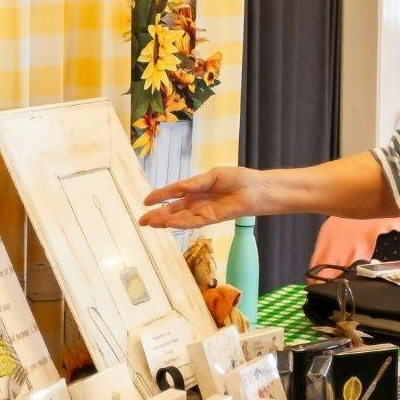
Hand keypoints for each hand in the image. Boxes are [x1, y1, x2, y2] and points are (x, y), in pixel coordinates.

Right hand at [139, 166, 264, 229]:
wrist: (256, 189)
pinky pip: (194, 221)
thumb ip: (194, 183)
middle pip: (174, 210)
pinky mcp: (212, 218)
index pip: (174, 194)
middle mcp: (197, 202)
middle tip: (142, 221)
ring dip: (166, 221)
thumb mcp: (212, 176)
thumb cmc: (238, 179)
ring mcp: (204, 211)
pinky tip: (170, 223)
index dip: (160, 197)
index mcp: (196, 189)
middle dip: (158, 215)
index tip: (145, 201)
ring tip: (151, 223)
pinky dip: (181, 223)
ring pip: (181, 218)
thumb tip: (178, 188)